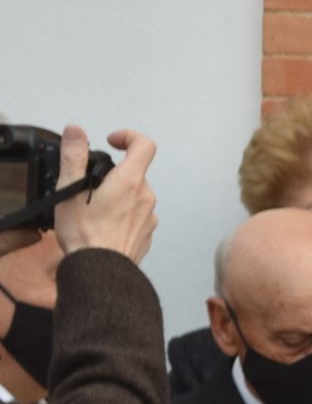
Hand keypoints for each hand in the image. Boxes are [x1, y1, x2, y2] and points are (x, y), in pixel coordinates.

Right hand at [51, 128, 157, 262]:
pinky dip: (122, 213)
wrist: (101, 271)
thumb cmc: (85, 235)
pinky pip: (137, 214)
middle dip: (113, 174)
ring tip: (93, 210)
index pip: (144, 145)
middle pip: (134, 172)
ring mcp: (150, 216)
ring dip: (117, 195)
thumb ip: (74, 157)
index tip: (112, 142)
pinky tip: (103, 225)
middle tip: (89, 188)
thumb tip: (76, 131)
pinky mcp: (148, 232)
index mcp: (130, 182)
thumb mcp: (70, 191)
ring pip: (135, 194)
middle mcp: (146, 197)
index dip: (128, 137)